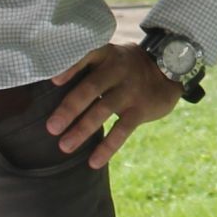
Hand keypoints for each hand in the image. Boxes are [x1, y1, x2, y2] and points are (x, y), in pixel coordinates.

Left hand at [46, 44, 181, 168]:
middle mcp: (117, 70)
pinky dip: (108, 146)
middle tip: (51, 127)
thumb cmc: (125, 65)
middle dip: (70, 108)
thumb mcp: (109, 56)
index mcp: (105, 55)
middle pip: (91, 88)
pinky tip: (94, 162)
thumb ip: (86, 65)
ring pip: (104, 110)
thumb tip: (48, 84)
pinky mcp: (141, 109)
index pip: (86, 57)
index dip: (70, 68)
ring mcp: (130, 90)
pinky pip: (122, 130)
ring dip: (83, 130)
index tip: (53, 81)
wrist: (168, 68)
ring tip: (65, 146)